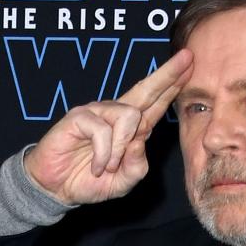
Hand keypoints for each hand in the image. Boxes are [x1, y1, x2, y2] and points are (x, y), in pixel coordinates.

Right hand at [23, 49, 193, 204]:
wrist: (56, 188)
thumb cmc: (88, 181)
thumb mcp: (123, 182)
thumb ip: (137, 167)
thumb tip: (140, 142)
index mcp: (131, 128)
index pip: (156, 103)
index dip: (172, 85)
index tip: (189, 65)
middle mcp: (116, 114)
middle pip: (146, 90)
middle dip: (167, 74)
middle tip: (186, 58)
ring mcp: (97, 113)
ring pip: (128, 116)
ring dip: (121, 148)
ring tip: (108, 167)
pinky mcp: (79, 117)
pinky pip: (103, 130)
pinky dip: (103, 154)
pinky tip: (96, 167)